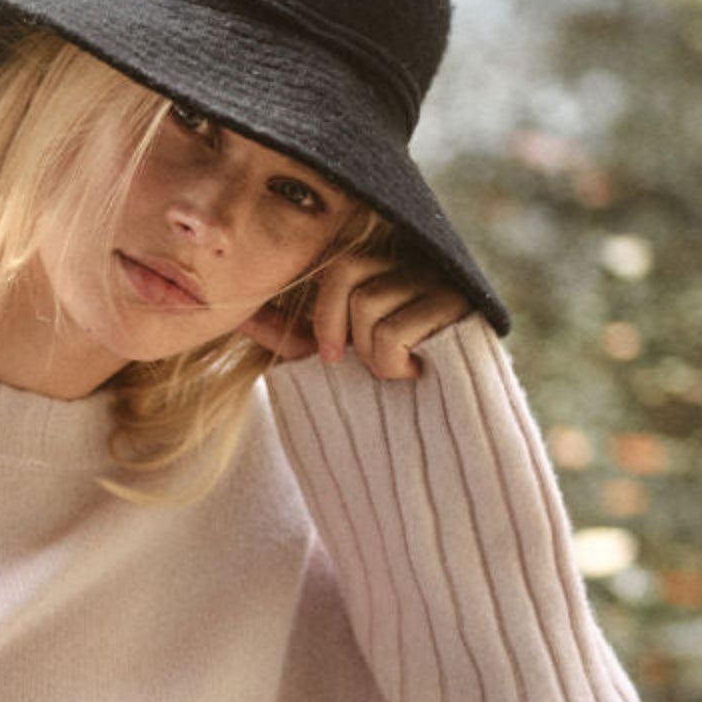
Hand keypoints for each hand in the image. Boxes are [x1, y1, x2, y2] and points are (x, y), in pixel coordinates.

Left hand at [242, 255, 472, 379]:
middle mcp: (415, 265)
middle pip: (346, 272)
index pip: (337, 265)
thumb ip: (288, 331)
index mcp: (384, 271)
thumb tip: (240, 312)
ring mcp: (440, 281)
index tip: (327, 354)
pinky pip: (394, 331)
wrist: (435, 437)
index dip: (323, 313)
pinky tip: (418, 373)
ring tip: (395, 371)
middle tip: (356, 364)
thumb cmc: (378, 394)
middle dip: (337, 328)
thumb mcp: (328, 356)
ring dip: (369, 354)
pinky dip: (392, 364)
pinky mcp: (461, 305)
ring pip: (368, 303)